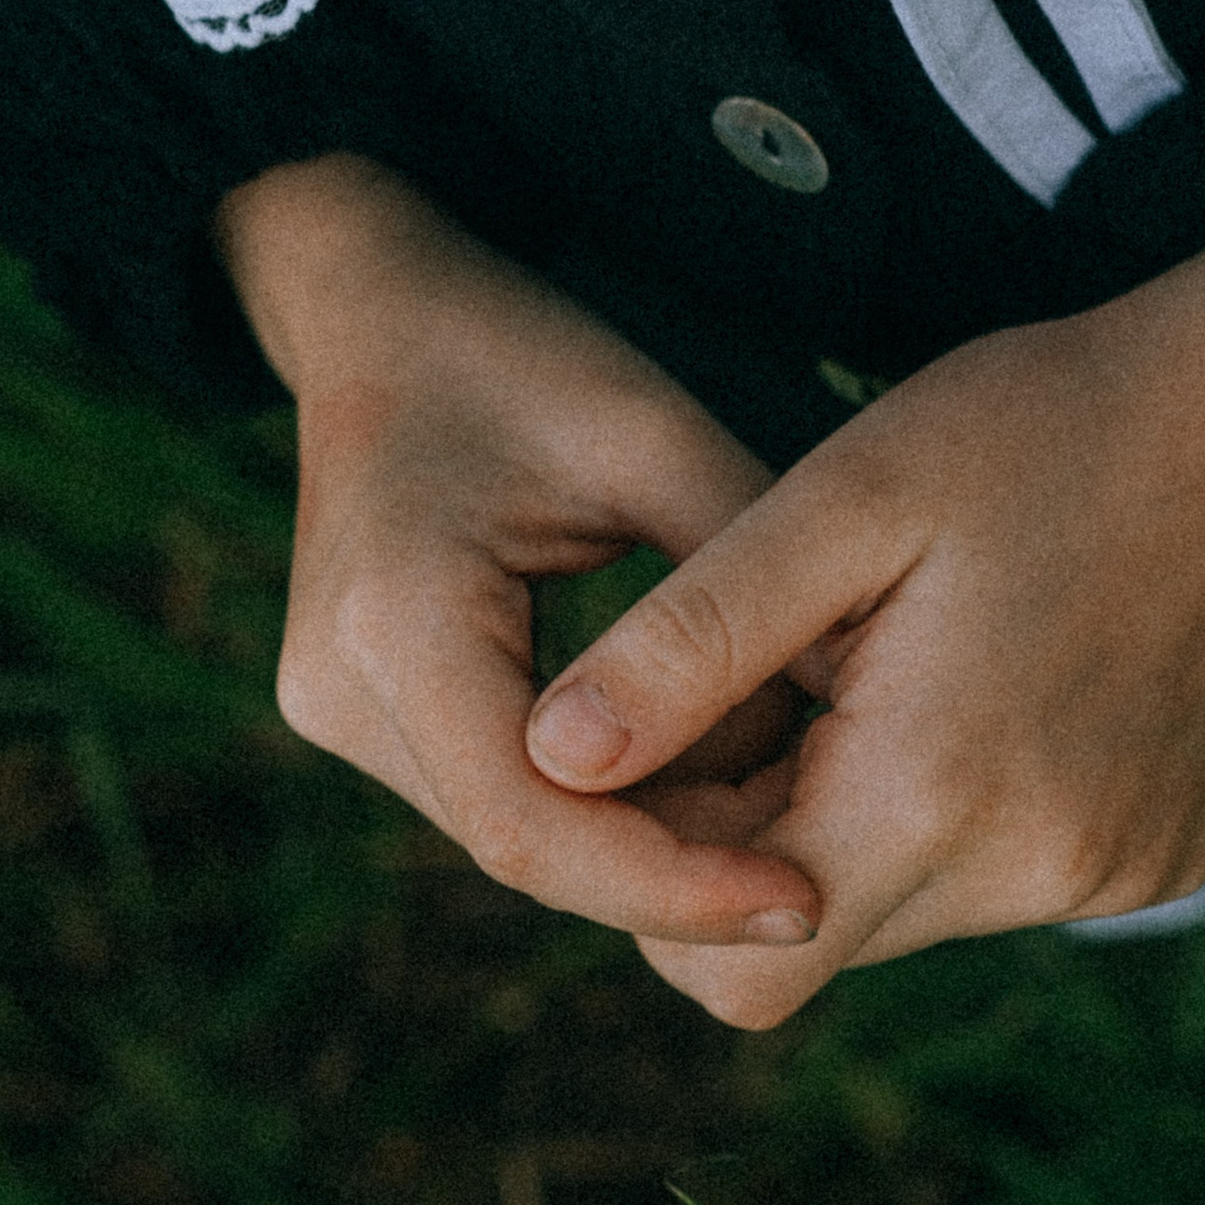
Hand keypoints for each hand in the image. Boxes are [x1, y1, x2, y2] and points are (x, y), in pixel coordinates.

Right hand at [216, 153, 824, 947]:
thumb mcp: (654, 440)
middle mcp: (341, 693)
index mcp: (396, 622)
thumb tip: (866, 734)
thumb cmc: (522, 353)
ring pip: (519, 836)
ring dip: (653, 834)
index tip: (803, 897)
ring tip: (782, 788)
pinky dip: (614, 793)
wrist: (374, 308)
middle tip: (822, 860)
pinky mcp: (363, 716)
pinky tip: (710, 755)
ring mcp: (338, 712)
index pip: (533, 824)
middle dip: (679, 867)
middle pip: (527, 848)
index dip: (672, 886)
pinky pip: (502, 794)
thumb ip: (747, 594)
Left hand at [524, 228, 1204, 1024]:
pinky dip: (951, 813)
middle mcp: (1038, 872)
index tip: (663, 753)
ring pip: (903, 914)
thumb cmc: (1033, 428)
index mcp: (938, 792)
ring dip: (851, 822)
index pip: (735, 966)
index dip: (664, 881)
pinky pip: (1000, 882)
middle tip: (761, 685)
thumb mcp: (837, 503)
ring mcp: (1115, 879)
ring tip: (872, 669)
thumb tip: (550, 760)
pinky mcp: (1159, 861)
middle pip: (815, 944)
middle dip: (752, 840)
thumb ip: (687, 644)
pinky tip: (972, 686)